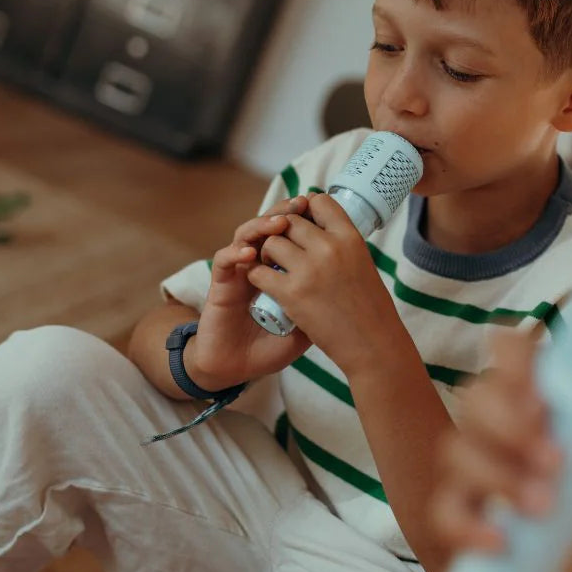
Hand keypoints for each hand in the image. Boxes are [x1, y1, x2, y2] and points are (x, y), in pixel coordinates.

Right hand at [188, 196, 312, 390]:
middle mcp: (259, 264)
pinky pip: (224, 261)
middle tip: (299, 203)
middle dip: (285, 211)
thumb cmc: (270, 348)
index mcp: (282, 268)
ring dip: (262, 225)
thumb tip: (351, 284)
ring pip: (246, 235)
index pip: (290, 232)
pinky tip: (250, 254)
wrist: (236, 368)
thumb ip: (322, 303)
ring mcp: (238, 272)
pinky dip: (236, 253)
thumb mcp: (307, 326)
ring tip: (278, 224)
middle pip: (269, 225)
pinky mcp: (220, 286)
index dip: (303, 217)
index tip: (322, 210)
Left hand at [245, 191, 398, 369]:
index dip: (306, 209)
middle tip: (283, 250)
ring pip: (271, 243)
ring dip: (267, 254)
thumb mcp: (362, 263)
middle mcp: (329, 247)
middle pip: (290, 221)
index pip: (319, 201)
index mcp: (350, 237)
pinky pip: (259, 272)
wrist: (372, 342)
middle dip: (282, 233)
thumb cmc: (371, 306)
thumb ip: (341, 245)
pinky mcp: (291, 293)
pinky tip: (265, 285)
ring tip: (273, 267)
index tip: (303, 223)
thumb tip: (319, 230)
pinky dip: (258, 276)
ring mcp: (309, 269)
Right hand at [430, 333, 571, 559]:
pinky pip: (444, 511)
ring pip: (456, 450)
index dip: (515, 362)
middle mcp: (497, 413)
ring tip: (543, 507)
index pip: (509, 349)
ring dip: (498, 476)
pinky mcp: (463, 507)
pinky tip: (501, 542)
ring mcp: (474, 459)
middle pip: (477, 397)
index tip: (544, 398)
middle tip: (556, 461)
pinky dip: (467, 526)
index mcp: (537, 384)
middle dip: (511, 427)